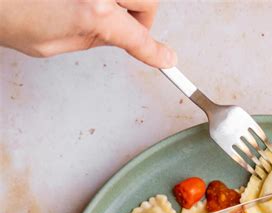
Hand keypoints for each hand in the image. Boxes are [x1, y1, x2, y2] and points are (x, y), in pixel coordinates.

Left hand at [0, 0, 175, 67]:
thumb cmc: (4, 12)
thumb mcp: (53, 44)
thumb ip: (93, 39)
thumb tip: (116, 37)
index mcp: (94, 11)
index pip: (139, 38)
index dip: (155, 52)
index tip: (167, 59)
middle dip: (142, 16)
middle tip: (124, 27)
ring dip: (126, 0)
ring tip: (96, 7)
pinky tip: (83, 0)